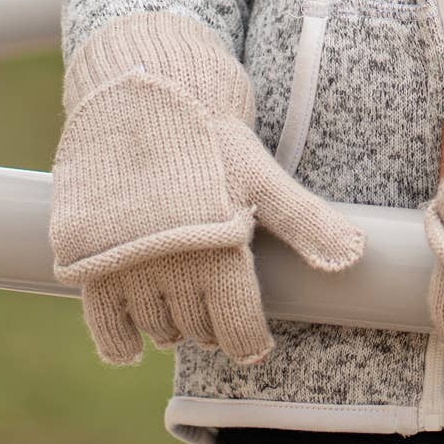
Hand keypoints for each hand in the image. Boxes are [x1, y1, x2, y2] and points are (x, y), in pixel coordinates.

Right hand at [50, 12, 363, 366]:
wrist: (146, 94)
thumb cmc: (212, 137)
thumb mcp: (263, 176)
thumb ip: (305, 221)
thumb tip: (354, 257)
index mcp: (219, 252)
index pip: (237, 327)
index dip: (249, 341)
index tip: (255, 343)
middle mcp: (171, 267)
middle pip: (197, 329)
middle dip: (211, 325)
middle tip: (218, 309)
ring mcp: (126, 265)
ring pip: (157, 327)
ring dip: (172, 327)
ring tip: (183, 310)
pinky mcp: (88, 257)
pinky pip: (105, 322)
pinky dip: (119, 343)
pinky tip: (133, 349)